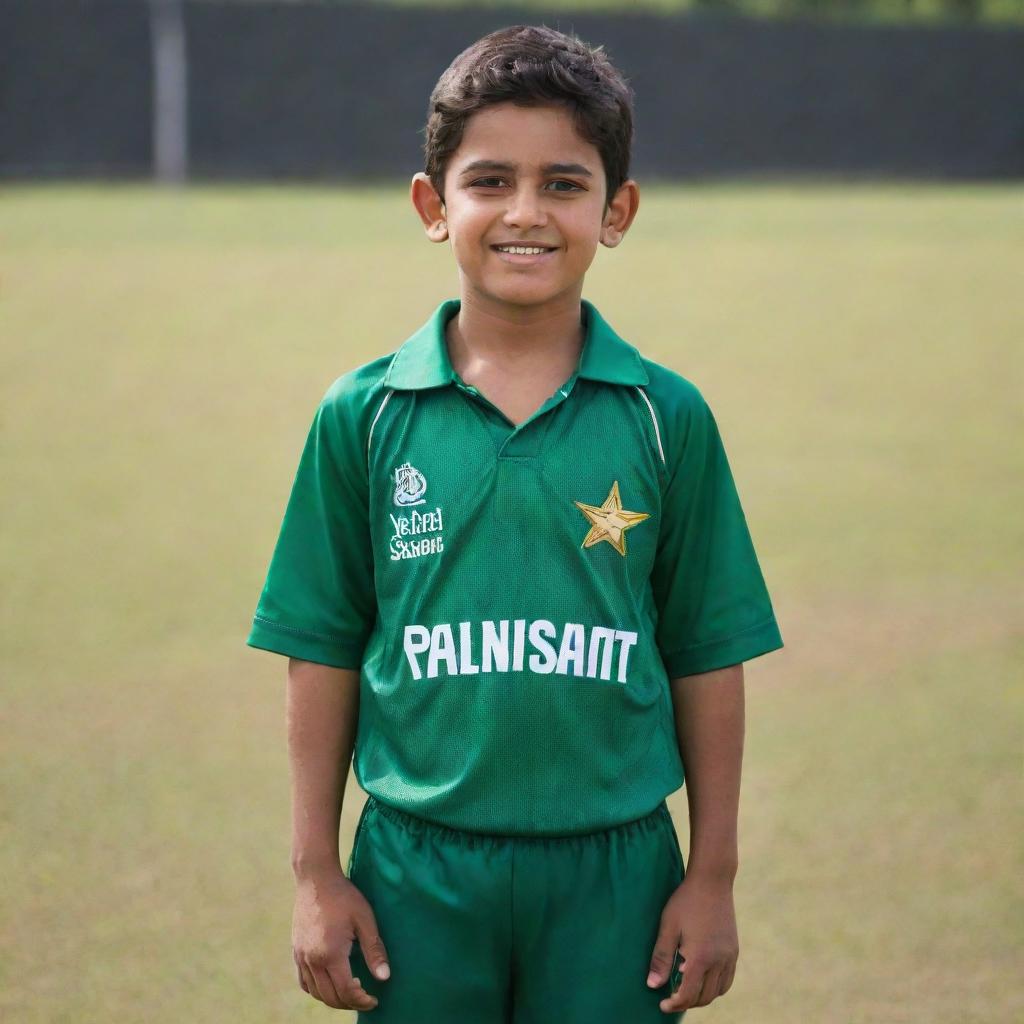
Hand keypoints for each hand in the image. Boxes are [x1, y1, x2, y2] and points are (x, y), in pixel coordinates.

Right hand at [292, 870, 389, 1010]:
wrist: (316, 878)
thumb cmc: (344, 896)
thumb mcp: (365, 919)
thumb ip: (374, 950)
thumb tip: (384, 977)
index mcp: (331, 953)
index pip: (347, 991)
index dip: (362, 1001)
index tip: (375, 1000)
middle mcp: (312, 959)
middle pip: (331, 996)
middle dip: (350, 1003)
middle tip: (366, 999)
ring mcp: (301, 956)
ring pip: (316, 992)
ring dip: (334, 999)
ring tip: (351, 992)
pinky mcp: (296, 951)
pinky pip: (304, 982)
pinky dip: (317, 990)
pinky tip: (329, 983)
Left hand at [646, 873, 738, 1013]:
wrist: (712, 880)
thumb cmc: (685, 901)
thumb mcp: (668, 927)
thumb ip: (661, 958)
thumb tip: (652, 985)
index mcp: (701, 957)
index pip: (688, 994)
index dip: (674, 1004)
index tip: (662, 1005)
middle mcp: (719, 961)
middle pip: (705, 997)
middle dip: (687, 1002)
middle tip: (671, 998)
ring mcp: (729, 956)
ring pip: (718, 991)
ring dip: (702, 996)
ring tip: (686, 989)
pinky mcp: (734, 949)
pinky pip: (727, 979)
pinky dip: (715, 986)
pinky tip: (702, 978)